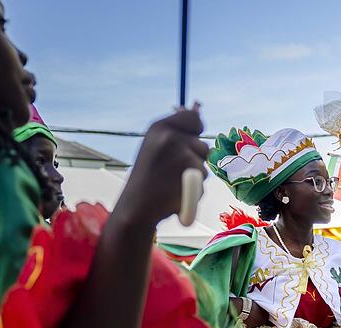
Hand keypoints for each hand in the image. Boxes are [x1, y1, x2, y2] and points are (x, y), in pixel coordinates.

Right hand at [112, 106, 208, 231]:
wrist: (137, 207)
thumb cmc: (147, 176)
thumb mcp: (155, 145)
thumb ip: (176, 131)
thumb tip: (196, 107)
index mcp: (160, 127)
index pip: (194, 119)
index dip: (196, 131)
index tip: (189, 141)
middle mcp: (171, 139)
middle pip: (203, 145)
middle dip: (194, 159)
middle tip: (172, 170)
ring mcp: (183, 158)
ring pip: (204, 166)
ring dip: (194, 176)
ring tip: (172, 182)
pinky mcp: (192, 179)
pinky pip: (203, 183)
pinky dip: (195, 191)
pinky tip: (176, 194)